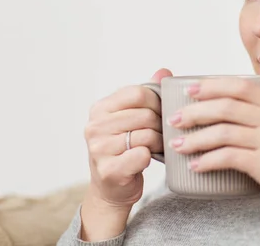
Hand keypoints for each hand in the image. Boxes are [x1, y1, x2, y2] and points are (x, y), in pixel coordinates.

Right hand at [84, 68, 171, 208]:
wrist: (112, 188)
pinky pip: (142, 155)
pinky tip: (145, 160)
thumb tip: (164, 72)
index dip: (157, 102)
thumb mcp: (132, 118)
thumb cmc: (125, 149)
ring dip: (158, 142)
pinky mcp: (109, 170)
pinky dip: (150, 157)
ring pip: (147, 135)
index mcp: (100, 108)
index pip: (139, 93)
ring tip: (155, 147)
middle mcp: (95, 126)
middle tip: (160, 134)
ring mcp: (99, 149)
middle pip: (146, 115)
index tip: (159, 113)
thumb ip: (148, 94)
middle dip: (160, 125)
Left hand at [168, 77, 259, 216]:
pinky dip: (209, 160)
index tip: (190, 90)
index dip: (212, 85)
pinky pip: (230, 157)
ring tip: (179, 146)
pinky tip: (197, 166)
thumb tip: (230, 113)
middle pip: (227, 106)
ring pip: (224, 131)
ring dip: (196, 138)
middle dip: (195, 111)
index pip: (241, 86)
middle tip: (176, 120)